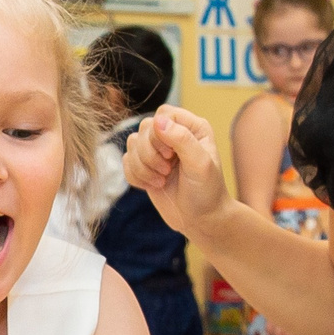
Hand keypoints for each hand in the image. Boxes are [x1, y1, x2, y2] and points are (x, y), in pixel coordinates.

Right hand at [123, 107, 229, 235]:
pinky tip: (153, 186)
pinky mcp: (145, 166)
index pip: (164, 114)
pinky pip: (126, 161)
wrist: (201, 220)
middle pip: (145, 128)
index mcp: (192, 128)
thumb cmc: (207, 192)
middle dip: (150, 154)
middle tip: (167, 171)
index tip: (171, 156)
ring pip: (132, 144)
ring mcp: (158, 151)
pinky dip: (136, 176)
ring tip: (162, 181)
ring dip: (143, 167)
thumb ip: (182, 139)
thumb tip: (158, 121)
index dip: (160, 134)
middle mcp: (174, 135)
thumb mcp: (200, 164)